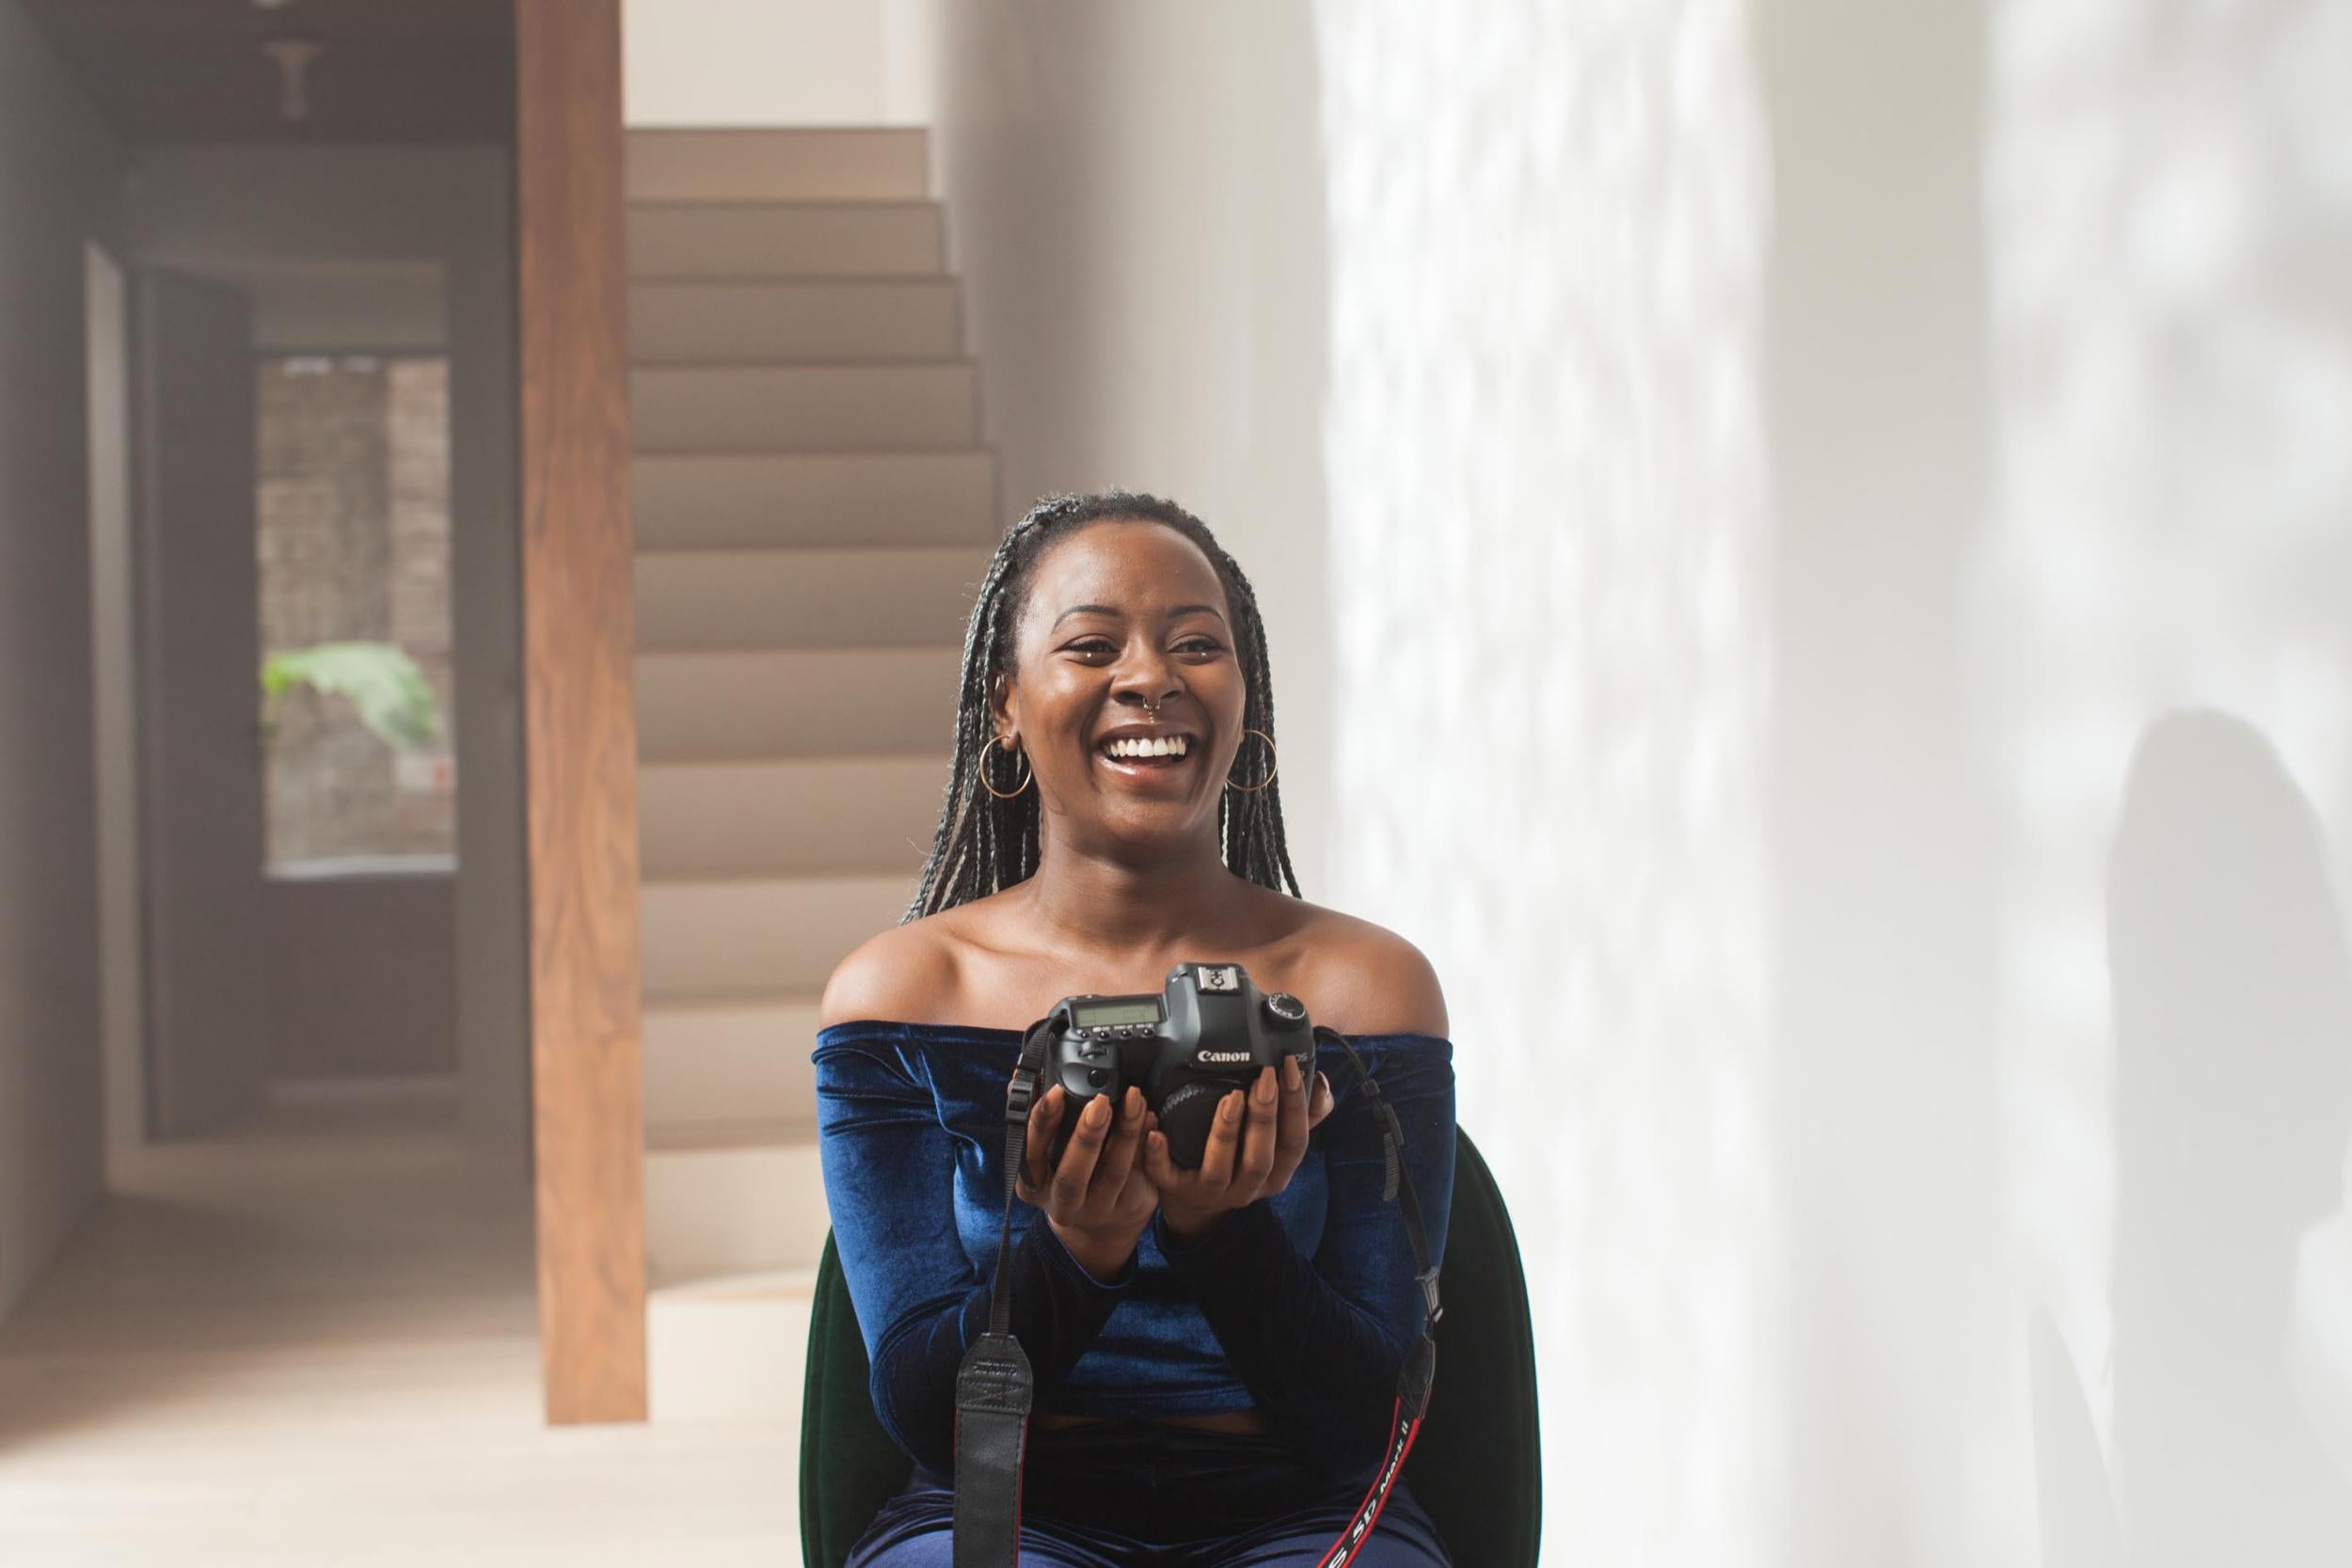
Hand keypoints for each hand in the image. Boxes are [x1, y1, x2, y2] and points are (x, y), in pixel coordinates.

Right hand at [1014, 1082, 1156, 1280]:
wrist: (1100, 1228)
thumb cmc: (1067, 1176)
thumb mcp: (1043, 1155)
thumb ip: (1035, 1118)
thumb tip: (1018, 1079)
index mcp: (1034, 1186)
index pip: (1032, 1155)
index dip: (1042, 1124)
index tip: (1055, 1092)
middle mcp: (1063, 1204)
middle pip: (1072, 1175)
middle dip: (1086, 1136)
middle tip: (1100, 1101)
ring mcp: (1098, 1210)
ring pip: (1113, 1173)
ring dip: (1125, 1133)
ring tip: (1133, 1100)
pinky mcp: (1129, 1207)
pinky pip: (1141, 1174)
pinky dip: (1147, 1144)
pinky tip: (1151, 1119)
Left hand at [1146, 1055, 1334, 1244]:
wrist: (1197, 1202)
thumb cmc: (1240, 1160)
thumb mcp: (1276, 1143)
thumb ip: (1302, 1114)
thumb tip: (1321, 1083)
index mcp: (1277, 1172)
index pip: (1295, 1142)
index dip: (1296, 1105)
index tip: (1289, 1066)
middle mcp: (1248, 1186)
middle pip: (1262, 1158)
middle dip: (1265, 1116)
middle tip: (1263, 1077)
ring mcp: (1212, 1192)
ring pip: (1221, 1169)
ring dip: (1226, 1132)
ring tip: (1228, 1098)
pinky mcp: (1177, 1191)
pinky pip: (1167, 1176)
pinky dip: (1160, 1154)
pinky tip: (1156, 1131)